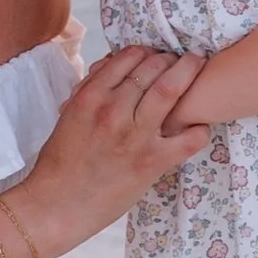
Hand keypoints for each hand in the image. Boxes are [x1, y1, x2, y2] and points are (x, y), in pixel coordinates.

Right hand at [7, 45, 213, 257]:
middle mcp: (113, 110)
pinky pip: (188, 139)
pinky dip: (200, 130)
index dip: (147, 51)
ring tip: (198, 68)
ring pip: (170, 90)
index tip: (156, 54)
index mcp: (90, 97)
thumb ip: (90, 91)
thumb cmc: (60, 164)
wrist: (56, 206)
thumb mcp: (69, 117)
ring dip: (188, 73)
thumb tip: (111, 68)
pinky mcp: (151, 162)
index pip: (127, 57)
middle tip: (182, 59)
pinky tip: (200, 127)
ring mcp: (134, 136)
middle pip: (153, 67)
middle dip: (171, 58)